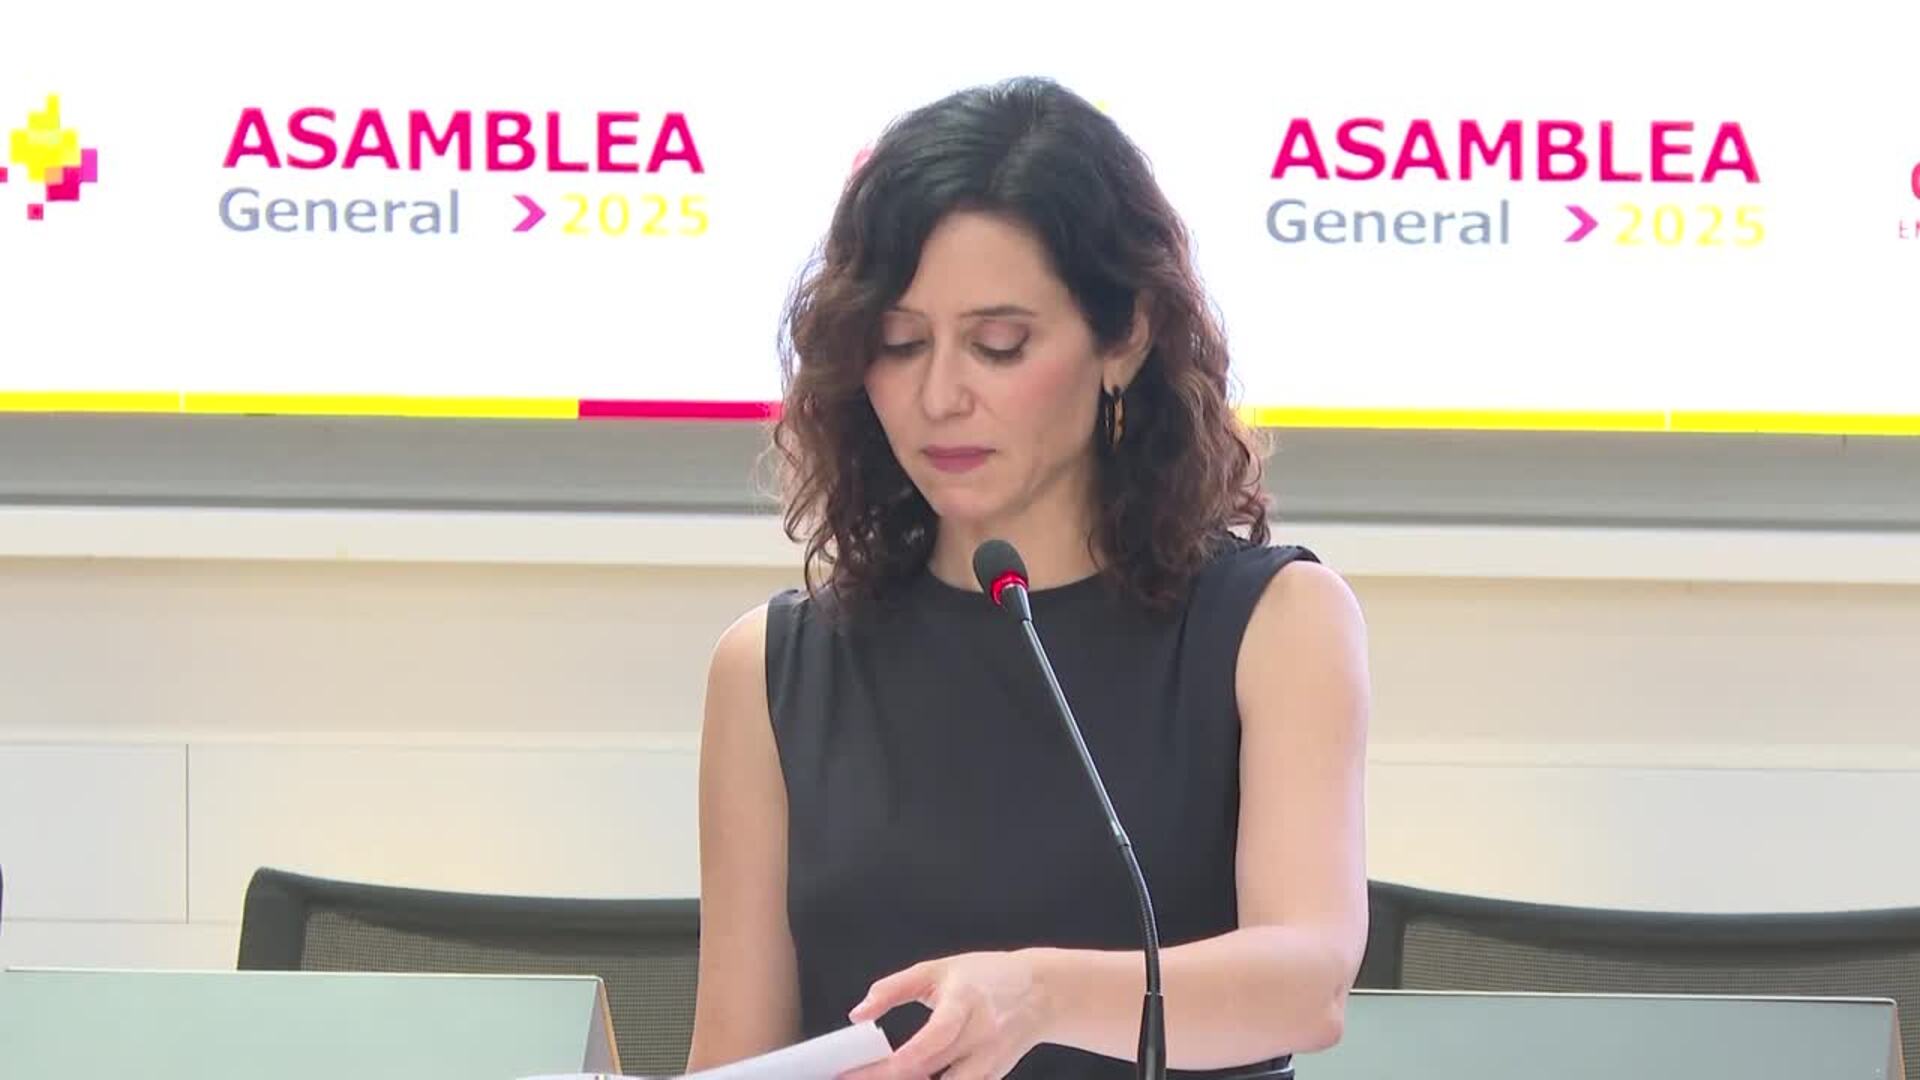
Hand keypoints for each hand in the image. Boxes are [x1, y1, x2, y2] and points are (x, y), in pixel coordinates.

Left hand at [840, 950, 1053, 1079]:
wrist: (1042, 992)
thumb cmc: (987, 976)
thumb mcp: (938, 969)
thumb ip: (894, 988)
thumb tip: (858, 1014)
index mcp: (966, 1000)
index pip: (940, 1033)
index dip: (911, 1054)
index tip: (882, 1065)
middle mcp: (981, 1036)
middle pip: (935, 1069)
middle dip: (892, 1078)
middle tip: (853, 1078)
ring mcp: (990, 1061)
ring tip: (885, 1076)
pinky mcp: (992, 1077)